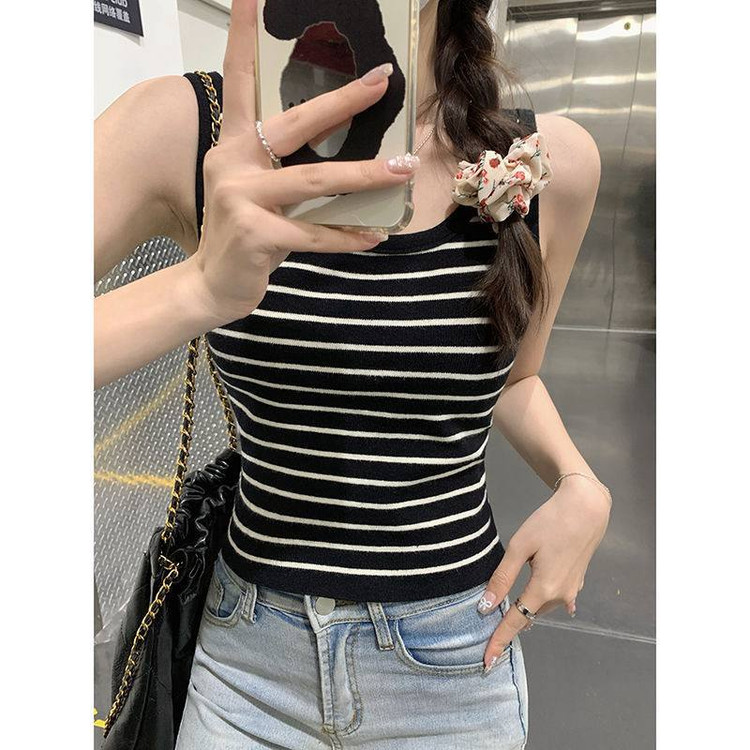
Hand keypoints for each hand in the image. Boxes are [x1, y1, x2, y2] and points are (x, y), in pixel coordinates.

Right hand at [185, 0, 419, 323]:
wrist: (210, 284)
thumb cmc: (240, 235)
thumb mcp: (256, 191)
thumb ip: (286, 171)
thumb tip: (346, 159)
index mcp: (233, 145)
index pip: (240, 83)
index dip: (243, 39)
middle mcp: (232, 163)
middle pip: (296, 124)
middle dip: (344, 101)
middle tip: (383, 83)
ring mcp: (241, 198)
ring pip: (316, 181)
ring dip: (366, 176)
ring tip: (403, 169)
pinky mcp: (257, 234)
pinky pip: (315, 233)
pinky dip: (348, 237)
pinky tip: (375, 236)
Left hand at [478, 475, 610, 670]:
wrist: (586, 508)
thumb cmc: (550, 522)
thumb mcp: (519, 546)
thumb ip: (502, 578)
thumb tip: (486, 606)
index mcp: (544, 589)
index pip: (516, 622)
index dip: (500, 641)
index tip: (487, 662)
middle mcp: (560, 596)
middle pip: (529, 615)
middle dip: (510, 624)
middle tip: (489, 633)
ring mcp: (572, 590)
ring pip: (541, 606)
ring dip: (525, 608)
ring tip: (505, 611)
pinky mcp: (577, 580)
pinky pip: (555, 598)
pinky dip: (541, 600)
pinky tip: (537, 599)